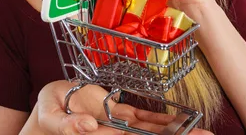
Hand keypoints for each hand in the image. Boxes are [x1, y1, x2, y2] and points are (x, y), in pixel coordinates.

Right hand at [33, 80, 212, 133]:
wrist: (46, 114)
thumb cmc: (44, 118)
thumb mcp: (50, 118)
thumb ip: (67, 125)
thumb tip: (89, 125)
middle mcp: (115, 133)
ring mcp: (119, 125)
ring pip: (152, 130)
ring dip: (177, 131)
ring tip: (202, 131)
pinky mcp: (118, 113)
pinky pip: (143, 118)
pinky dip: (162, 119)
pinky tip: (179, 121)